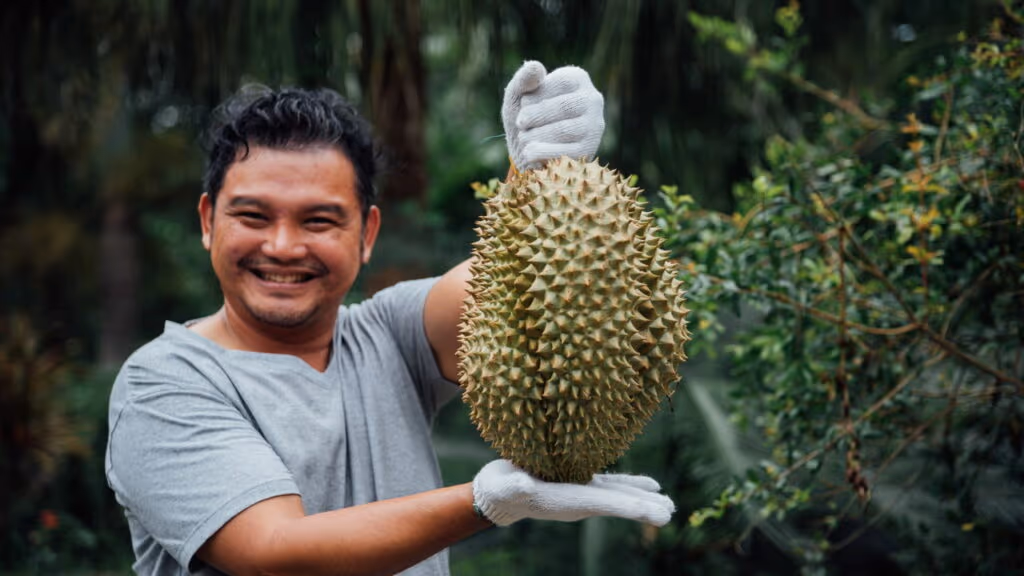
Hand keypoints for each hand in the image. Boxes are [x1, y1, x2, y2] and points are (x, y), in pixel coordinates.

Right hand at [472, 460, 674, 526]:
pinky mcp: (580, 482)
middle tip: (671, 512)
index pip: (604, 504)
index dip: (630, 506)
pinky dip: (632, 484)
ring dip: (644, 498)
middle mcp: (580, 501)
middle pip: (618, 503)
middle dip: (644, 507)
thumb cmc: (500, 489)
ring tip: (668, 502)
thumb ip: (515, 485)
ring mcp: (582, 492)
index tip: (653, 512)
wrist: (497, 495)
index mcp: (566, 501)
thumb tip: (524, 485)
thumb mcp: (505, 486)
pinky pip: (613, 484)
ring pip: (620, 495)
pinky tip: (651, 484)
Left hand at [502, 61, 604, 170]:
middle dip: (535, 116)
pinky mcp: (588, 150)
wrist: (530, 151)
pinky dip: (542, 152)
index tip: (523, 104)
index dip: (537, 95)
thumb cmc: (526, 118)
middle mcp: (593, 99)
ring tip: (523, 139)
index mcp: (577, 79)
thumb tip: (535, 67)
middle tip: (520, 124)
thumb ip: (523, 80)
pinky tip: (529, 153)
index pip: (560, 83)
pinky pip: (565, 151)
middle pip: (564, 106)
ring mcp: (594, 126)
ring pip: (564, 130)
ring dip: (536, 135)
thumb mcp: (518, 97)